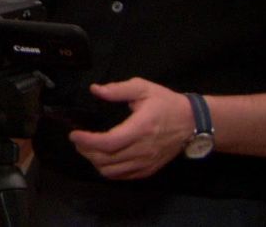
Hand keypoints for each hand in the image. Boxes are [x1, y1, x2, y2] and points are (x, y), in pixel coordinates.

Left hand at [67, 78, 192, 179]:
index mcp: (140, 128)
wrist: (191, 123)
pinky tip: (103, 159)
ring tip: (88, 148)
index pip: (108, 142)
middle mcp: (142, 149)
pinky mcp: (148, 170)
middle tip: (78, 139)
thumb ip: (118, 90)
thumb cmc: (166, 103)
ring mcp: (145, 162)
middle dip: (86, 150)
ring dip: (94, 162)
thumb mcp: (143, 88)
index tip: (74, 134)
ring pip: (112, 171)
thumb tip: (95, 90)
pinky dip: (108, 170)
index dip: (87, 140)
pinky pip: (122, 177)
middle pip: (106, 159)